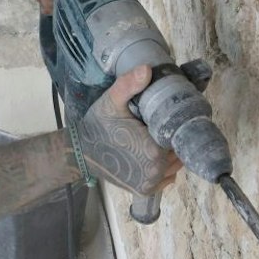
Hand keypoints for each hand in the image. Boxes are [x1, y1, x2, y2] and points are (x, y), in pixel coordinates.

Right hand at [74, 65, 180, 194]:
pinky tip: (151, 154)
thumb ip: (129, 85)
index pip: (179, 135)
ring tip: (153, 139)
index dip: (174, 124)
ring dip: (169, 153)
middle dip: (171, 138)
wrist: (79, 153)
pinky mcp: (144, 191)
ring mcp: (150, 183)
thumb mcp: (112, 101)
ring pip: (174, 165)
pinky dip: (164, 168)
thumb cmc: (97, 126)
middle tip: (155, 126)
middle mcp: (156, 171)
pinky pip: (166, 178)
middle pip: (178, 150)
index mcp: (154, 151)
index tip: (164, 116)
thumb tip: (147, 68)